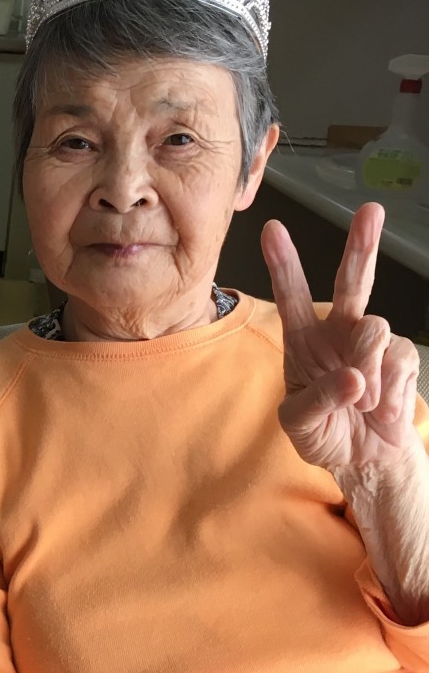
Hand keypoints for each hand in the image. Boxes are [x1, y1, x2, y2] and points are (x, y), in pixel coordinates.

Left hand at [262, 202, 422, 474]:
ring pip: (375, 329)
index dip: (283, 264)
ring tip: (362, 403)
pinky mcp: (401, 359)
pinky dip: (390, 392)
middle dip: (362, 247)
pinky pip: (400, 361)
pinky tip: (382, 410)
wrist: (363, 460)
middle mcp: (338, 333)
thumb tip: (354, 377)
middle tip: (371, 212)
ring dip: (367, 368)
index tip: (272, 229)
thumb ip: (317, 399)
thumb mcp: (298, 424)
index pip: (291, 297)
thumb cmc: (322, 434)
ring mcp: (372, 344)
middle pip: (352, 283)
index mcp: (303, 342)